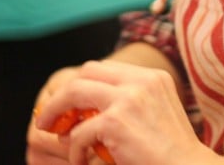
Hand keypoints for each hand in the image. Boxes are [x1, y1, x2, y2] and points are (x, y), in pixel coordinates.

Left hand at [33, 60, 213, 164]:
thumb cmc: (173, 155)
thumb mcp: (155, 116)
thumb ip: (127, 104)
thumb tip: (81, 112)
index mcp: (152, 77)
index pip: (103, 69)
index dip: (81, 85)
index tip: (70, 106)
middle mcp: (140, 81)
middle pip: (85, 73)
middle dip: (63, 94)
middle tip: (51, 116)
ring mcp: (128, 98)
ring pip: (73, 93)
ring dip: (55, 112)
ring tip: (50, 132)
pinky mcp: (116, 122)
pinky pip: (78, 133)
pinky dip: (73, 150)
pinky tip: (79, 161)